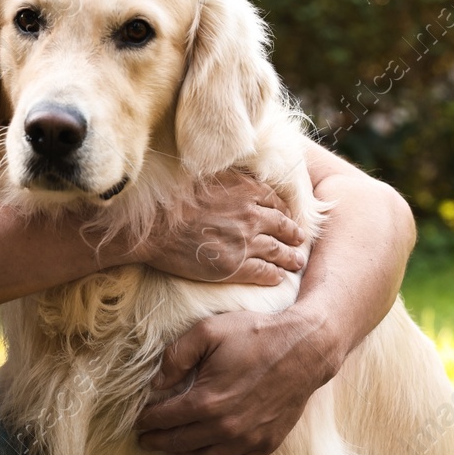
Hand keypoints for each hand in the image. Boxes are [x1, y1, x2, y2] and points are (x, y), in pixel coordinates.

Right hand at [130, 170, 304, 284]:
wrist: (153, 227)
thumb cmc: (173, 199)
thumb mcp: (206, 176)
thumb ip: (228, 179)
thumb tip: (238, 179)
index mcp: (245, 190)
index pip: (275, 201)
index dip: (284, 211)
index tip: (286, 217)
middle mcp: (251, 215)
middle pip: (282, 225)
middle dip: (293, 234)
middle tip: (300, 240)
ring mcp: (245, 242)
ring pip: (278, 250)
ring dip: (290, 257)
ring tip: (297, 261)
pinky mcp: (235, 266)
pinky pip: (264, 272)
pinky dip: (274, 276)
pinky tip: (278, 279)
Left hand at [133, 305, 339, 454]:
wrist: (303, 347)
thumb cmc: (255, 335)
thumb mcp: (208, 331)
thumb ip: (176, 356)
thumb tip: (156, 383)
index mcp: (208, 400)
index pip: (166, 419)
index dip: (148, 420)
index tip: (138, 420)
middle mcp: (227, 427)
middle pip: (181, 443)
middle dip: (158, 442)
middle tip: (145, 439)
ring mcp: (249, 439)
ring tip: (172, 448)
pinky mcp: (267, 444)